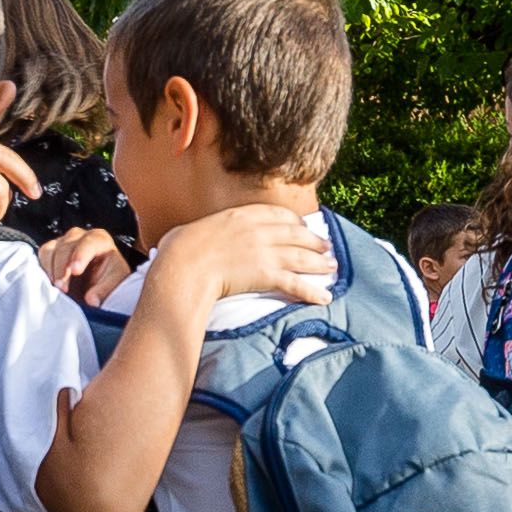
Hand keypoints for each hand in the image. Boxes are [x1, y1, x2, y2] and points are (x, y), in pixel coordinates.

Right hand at [37, 226, 128, 302]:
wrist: (95, 285)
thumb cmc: (107, 281)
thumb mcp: (114, 285)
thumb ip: (105, 290)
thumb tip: (92, 299)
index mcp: (100, 239)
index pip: (88, 243)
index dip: (80, 256)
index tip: (75, 271)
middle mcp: (80, 236)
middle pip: (66, 246)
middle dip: (62, 268)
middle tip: (63, 288)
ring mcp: (63, 242)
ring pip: (51, 250)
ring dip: (51, 270)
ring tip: (56, 288)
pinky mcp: (51, 250)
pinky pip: (43, 256)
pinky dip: (44, 270)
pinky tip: (50, 283)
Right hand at [150, 202, 335, 314]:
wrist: (183, 266)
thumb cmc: (179, 250)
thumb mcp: (192, 230)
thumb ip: (203, 232)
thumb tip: (188, 239)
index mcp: (241, 215)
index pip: (278, 214)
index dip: (294, 221)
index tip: (302, 226)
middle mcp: (258, 230)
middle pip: (296, 233)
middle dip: (314, 240)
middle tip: (326, 246)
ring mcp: (265, 251)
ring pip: (301, 256)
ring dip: (320, 262)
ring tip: (332, 267)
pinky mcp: (266, 274)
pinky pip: (296, 283)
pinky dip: (313, 291)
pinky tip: (325, 297)